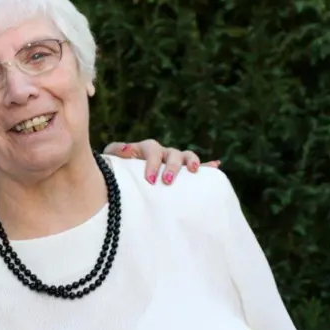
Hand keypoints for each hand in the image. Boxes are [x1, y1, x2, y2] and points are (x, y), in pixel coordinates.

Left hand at [103, 139, 220, 184]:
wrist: (121, 178)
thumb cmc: (116, 169)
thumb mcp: (112, 160)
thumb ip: (116, 152)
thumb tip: (128, 149)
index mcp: (147, 148)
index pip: (153, 150)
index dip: (152, 163)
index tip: (149, 180)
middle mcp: (163, 153)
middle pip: (173, 154)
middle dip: (172, 167)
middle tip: (167, 181)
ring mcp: (174, 161)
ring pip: (188, 156)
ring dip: (192, 162)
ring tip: (194, 171)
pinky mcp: (183, 172)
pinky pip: (199, 167)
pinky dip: (208, 166)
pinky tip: (217, 165)